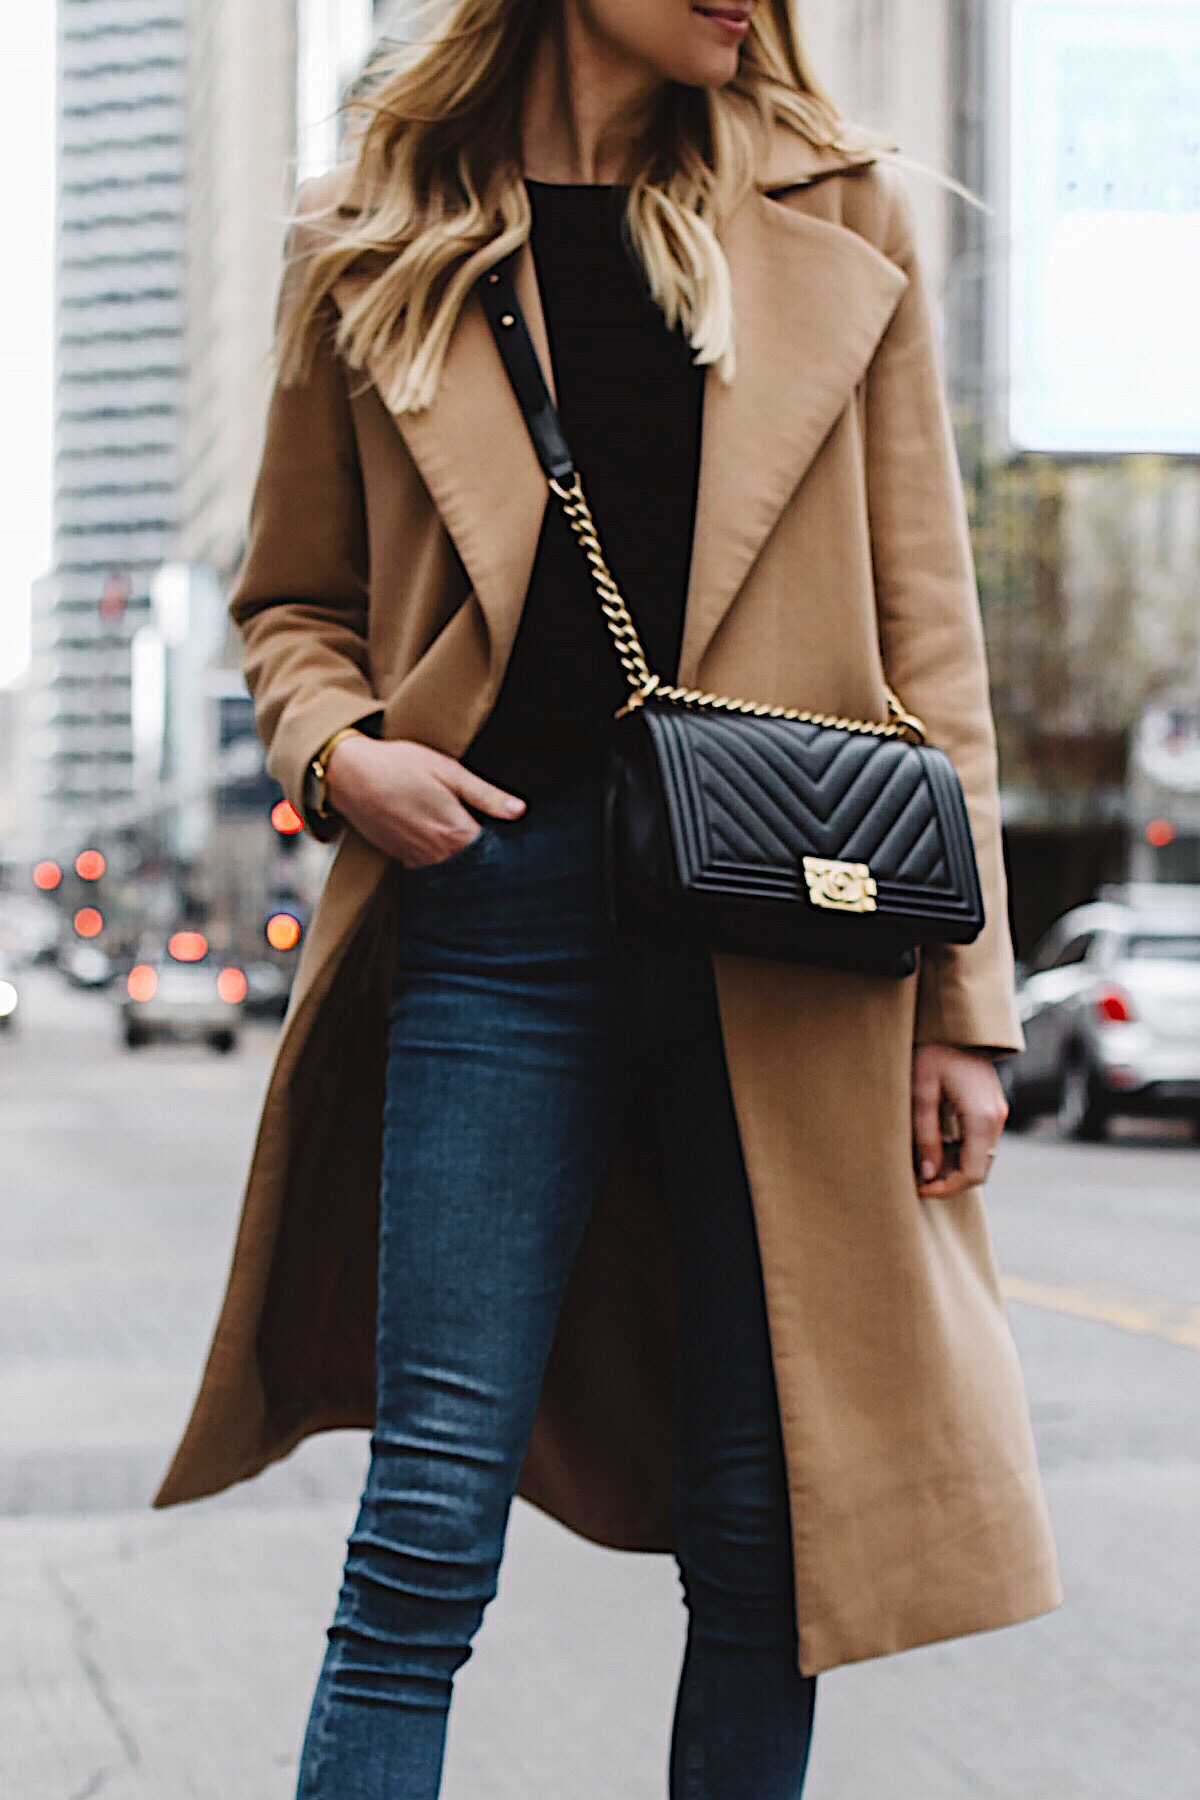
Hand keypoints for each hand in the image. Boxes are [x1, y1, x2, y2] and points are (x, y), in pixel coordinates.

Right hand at [326, 736, 525, 867]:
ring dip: (465, 860)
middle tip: (496, 838)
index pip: (494, 853)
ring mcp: (416, 860)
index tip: (516, 838)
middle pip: (474, 866)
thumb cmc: (401, 765)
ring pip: (453, 870)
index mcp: (454, 833)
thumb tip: (521, 811)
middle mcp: (436, 855)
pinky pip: (431, 867)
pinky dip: (443, 860)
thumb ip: (486, 795)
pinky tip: (444, 842)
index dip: (507, 845)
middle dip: (488, 856)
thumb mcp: (449, 771)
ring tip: (471, 840)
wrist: (349, 774)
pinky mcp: (401, 859)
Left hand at [911, 1043, 1008, 1198]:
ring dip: (954, 1166)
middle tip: (917, 1176)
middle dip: (949, 1180)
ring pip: (981, 1157)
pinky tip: (936, 1143)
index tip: (919, 1187)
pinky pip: (980, 1142)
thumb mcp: (922, 1091)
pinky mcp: (992, 1108)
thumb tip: (928, 1174)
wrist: (954, 1024)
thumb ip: (926, 1135)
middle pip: (979, 1169)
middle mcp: (996, 1119)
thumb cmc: (933, 1051)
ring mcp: (997, 1113)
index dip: (946, 1188)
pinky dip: (960, 1151)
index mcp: (982, 1118)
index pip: (972, 1174)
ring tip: (922, 1158)